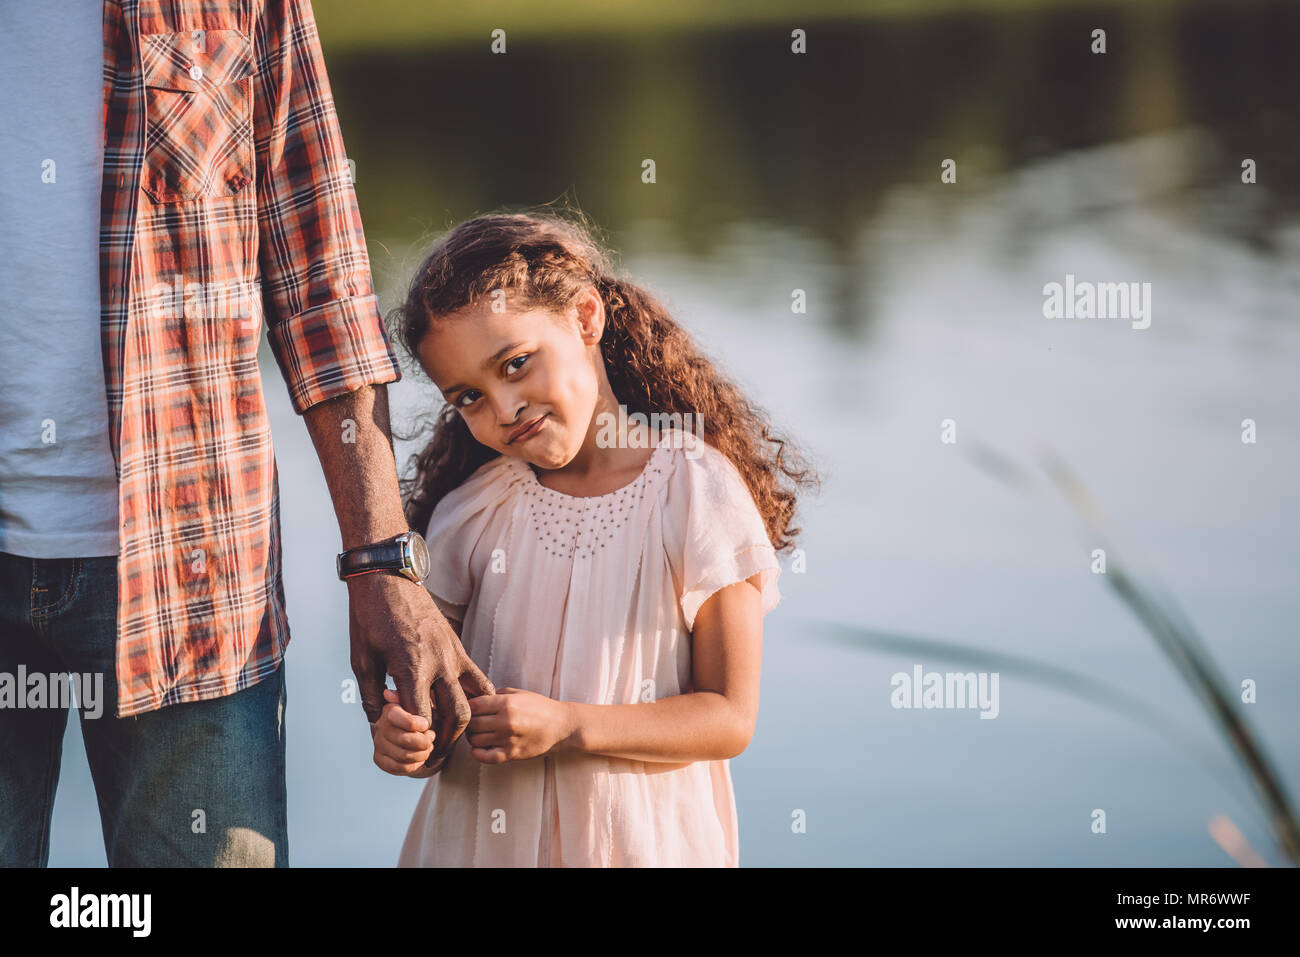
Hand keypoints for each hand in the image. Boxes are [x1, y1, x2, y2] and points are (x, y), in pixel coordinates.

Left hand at [348, 572, 494, 766]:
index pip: (422, 719)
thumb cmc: (369, 617)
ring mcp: (452, 653)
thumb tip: (378, 725)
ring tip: (449, 737)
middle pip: (455, 716)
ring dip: (462, 724)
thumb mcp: (361, 660)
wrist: (388, 577)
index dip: (416, 742)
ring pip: (472, 700)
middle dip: (446, 742)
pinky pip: (477, 678)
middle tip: (434, 756)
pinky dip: (476, 698)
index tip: (410, 754)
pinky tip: (465, 708)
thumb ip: (372, 697)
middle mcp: (438, 663)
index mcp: (411, 668)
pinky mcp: (457, 646)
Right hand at [371, 688, 436, 775]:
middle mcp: (380, 726)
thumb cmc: (424, 719)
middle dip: (424, 742)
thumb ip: (413, 699)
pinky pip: (399, 767)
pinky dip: (414, 765)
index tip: (426, 725)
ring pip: (403, 755)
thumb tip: (388, 694)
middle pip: (403, 739)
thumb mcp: (425, 706)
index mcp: (390, 709)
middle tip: (431, 739)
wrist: (420, 738)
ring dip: (422, 754)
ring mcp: (378, 743)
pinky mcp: (379, 759)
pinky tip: (420, 758)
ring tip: (428, 748)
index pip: (396, 717)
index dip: (415, 724)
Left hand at [466, 687, 575, 763]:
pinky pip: (485, 757)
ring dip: (473, 737)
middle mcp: (505, 721)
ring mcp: (508, 739)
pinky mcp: (511, 754)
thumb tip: (473, 698)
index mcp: (506, 703)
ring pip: (475, 740)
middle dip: (470, 722)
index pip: (473, 706)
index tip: (471, 708)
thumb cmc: (540, 707)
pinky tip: (480, 747)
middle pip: (471, 724)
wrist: (561, 726)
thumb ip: (495, 695)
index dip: (468, 706)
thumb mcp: (518, 693)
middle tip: (474, 722)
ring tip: (480, 733)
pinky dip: (477, 753)